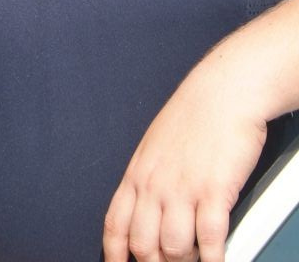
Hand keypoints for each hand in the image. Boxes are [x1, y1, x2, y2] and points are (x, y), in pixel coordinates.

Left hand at [102, 57, 267, 261]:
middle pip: (143, 247)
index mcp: (136, 174)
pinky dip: (214, 258)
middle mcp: (155, 185)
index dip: (115, 256)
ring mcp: (182, 190)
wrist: (221, 92)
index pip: (115, 226)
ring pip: (174, 251)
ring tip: (197, 257)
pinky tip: (216, 258)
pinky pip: (209, 242)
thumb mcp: (154, 146)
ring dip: (187, 261)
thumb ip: (147, 179)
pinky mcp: (212, 192)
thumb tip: (146, 210)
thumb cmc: (192, 115)